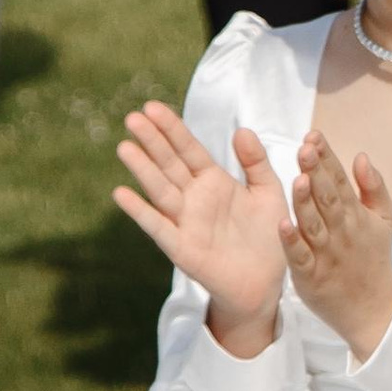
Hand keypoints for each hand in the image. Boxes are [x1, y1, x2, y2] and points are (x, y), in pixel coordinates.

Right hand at [112, 103, 286, 347]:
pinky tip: (122, 194)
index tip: (152, 107)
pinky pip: (159, 228)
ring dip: (142, 170)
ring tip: (125, 147)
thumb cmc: (269, 237)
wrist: (268, 283)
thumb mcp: (268, 193)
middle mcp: (194, 198)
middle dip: (152, 141)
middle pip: (169, 164)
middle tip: (133, 117)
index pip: (188, 149)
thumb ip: (256, 163)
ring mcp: (186, 222)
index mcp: (214, 181)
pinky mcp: (182, 249)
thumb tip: (242, 129)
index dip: (171, 129)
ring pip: (160, 190)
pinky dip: (141, 212)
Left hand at [284, 129, 391, 361]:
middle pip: (327, 197)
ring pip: (314, 224)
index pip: (340, 180)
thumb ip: (373, 187)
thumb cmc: (373, 259)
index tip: (313, 136)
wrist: (375, 310)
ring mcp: (326, 254)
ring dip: (305, 202)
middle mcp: (341, 231)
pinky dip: (292, 242)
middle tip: (305, 147)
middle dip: (317, 172)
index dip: (327, 158)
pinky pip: (301, 257)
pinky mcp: (311, 277)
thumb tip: (361, 155)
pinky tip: (283, 224)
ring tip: (298, 178)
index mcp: (355, 214)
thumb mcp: (383, 220)